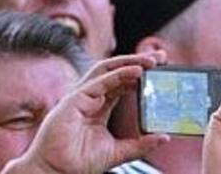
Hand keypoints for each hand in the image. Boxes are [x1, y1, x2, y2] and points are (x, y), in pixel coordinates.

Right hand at [11, 55, 167, 173]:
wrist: (57, 171)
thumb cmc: (79, 162)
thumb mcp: (118, 152)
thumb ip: (139, 144)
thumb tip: (163, 137)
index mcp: (100, 106)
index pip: (122, 83)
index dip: (140, 74)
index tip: (160, 69)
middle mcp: (91, 96)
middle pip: (116, 71)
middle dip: (138, 61)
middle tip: (161, 56)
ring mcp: (82, 96)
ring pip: (107, 70)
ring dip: (129, 62)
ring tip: (151, 60)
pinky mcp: (75, 99)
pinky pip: (99, 83)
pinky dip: (118, 75)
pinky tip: (135, 72)